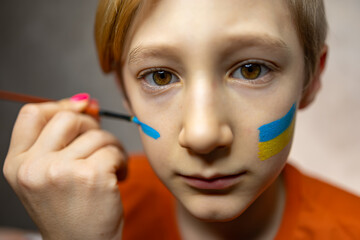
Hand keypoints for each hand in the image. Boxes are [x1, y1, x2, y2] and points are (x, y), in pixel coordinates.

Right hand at [3, 97, 126, 239]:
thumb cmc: (70, 209)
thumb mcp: (50, 174)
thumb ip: (62, 138)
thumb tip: (86, 101)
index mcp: (17, 164)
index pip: (32, 114)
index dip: (60, 106)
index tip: (81, 110)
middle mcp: (33, 167)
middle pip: (68, 118)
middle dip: (92, 127)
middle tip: (100, 145)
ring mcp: (60, 171)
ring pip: (97, 134)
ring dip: (111, 147)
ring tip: (109, 168)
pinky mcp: (90, 176)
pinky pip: (113, 150)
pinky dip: (122, 160)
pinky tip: (117, 178)